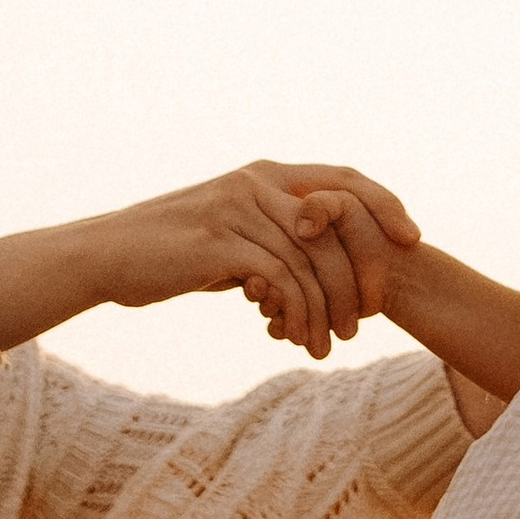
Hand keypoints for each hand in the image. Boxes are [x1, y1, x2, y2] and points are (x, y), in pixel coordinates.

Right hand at [113, 167, 413, 360]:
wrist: (106, 258)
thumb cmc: (168, 253)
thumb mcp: (227, 238)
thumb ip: (268, 240)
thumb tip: (305, 268)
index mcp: (265, 174)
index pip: (345, 179)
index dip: (385, 205)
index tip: (413, 240)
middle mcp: (257, 182)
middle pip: (339, 220)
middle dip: (363, 270)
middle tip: (370, 316)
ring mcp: (238, 209)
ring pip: (311, 258)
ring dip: (328, 307)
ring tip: (331, 344)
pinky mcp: (220, 244)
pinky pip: (279, 279)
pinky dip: (297, 313)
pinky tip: (299, 340)